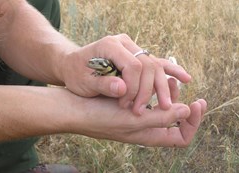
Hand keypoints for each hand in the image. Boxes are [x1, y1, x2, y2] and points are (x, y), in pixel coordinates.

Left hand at [60, 34, 190, 113]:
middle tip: (146, 110)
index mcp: (110, 45)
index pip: (133, 65)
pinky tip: (185, 78)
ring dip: (161, 86)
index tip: (128, 105)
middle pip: (147, 64)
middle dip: (149, 90)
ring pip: (155, 65)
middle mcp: (124, 43)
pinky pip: (156, 62)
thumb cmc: (76, 74)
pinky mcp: (135, 56)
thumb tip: (123, 89)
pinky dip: (170, 71)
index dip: (135, 88)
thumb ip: (102, 85)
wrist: (73, 65)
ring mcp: (131, 48)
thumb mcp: (83, 82)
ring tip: (166, 105)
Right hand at [68, 78, 206, 146]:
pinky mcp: (129, 108)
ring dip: (168, 94)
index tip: (196, 103)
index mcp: (149, 136)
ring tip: (170, 79)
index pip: (181, 136)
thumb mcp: (133, 120)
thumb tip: (186, 111)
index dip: (193, 122)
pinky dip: (155, 90)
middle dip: (183, 105)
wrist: (75, 110)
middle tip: (183, 86)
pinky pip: (149, 100)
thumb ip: (160, 117)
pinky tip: (152, 78)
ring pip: (161, 108)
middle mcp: (145, 129)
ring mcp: (137, 119)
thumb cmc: (101, 117)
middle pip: (174, 122)